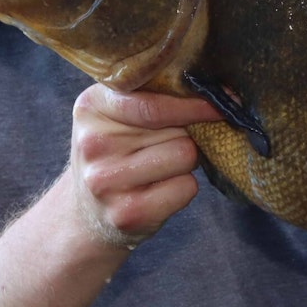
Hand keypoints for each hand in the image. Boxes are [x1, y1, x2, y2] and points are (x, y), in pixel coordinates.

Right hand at [67, 84, 220, 249]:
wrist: (86, 212)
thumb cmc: (117, 153)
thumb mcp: (118, 114)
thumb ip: (155, 95)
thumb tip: (220, 93)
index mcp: (92, 107)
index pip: (154, 104)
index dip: (194, 105)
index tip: (221, 103)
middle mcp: (93, 144)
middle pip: (178, 131)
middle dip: (184, 135)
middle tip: (162, 146)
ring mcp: (107, 181)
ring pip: (185, 155)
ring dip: (185, 162)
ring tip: (160, 168)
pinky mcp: (127, 213)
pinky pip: (186, 187)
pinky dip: (184, 188)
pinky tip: (159, 191)